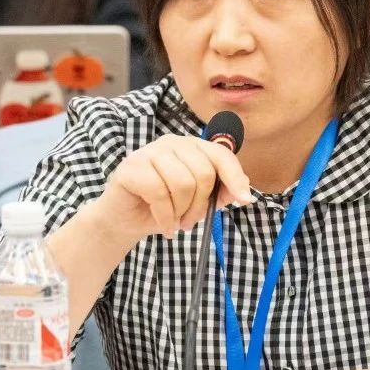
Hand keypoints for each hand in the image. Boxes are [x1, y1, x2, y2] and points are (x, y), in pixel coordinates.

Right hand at [95, 134, 253, 245]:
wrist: (124, 220)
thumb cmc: (162, 208)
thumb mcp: (197, 202)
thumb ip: (219, 192)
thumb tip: (243, 190)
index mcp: (191, 147)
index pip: (221, 154)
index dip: (235, 177)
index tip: (244, 200)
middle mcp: (171, 143)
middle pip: (203, 172)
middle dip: (200, 205)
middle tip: (190, 222)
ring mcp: (149, 152)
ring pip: (183, 183)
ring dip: (181, 212)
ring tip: (174, 222)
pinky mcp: (131, 167)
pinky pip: (160, 194)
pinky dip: (165, 217)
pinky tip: (164, 225)